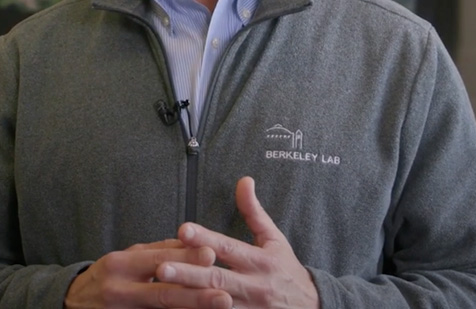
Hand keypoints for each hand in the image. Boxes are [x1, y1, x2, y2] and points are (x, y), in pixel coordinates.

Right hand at [64, 239, 231, 308]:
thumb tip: (191, 243)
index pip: (157, 260)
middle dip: (194, 295)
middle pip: (161, 293)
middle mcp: (118, 289)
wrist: (73, 303)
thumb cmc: (107, 276)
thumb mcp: (125, 258)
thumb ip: (156, 252)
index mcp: (119, 264)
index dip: (185, 259)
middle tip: (224, 295)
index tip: (212, 255)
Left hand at [155, 177, 319, 308]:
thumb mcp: (274, 240)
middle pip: (217, 278)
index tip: (183, 230)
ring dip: (189, 297)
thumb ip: (254, 212)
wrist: (313, 308)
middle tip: (161, 267)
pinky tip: (175, 307)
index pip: (229, 248)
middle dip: (188, 273)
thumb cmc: (286, 270)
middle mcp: (254, 285)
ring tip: (163, 289)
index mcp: (259, 261)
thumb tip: (244, 180)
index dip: (206, 239)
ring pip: (216, 303)